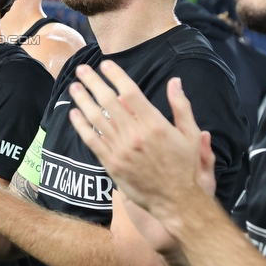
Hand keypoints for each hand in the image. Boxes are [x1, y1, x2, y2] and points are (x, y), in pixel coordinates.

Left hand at [66, 62, 212, 236]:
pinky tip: (74, 113)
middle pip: (109, 101)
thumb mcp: (191, 135)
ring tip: (74, 87)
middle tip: (82, 69)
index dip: (116, 76)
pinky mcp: (111, 164)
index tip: (106, 65)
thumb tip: (174, 81)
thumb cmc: (185, 167)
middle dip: (93, 82)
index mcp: (155, 124)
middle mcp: (135, 135)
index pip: (130, 92)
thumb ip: (181, 106)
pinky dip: (81, 126)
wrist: (177, 200)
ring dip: (83, 100)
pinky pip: (92, 141)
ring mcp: (121, 150)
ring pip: (97, 119)